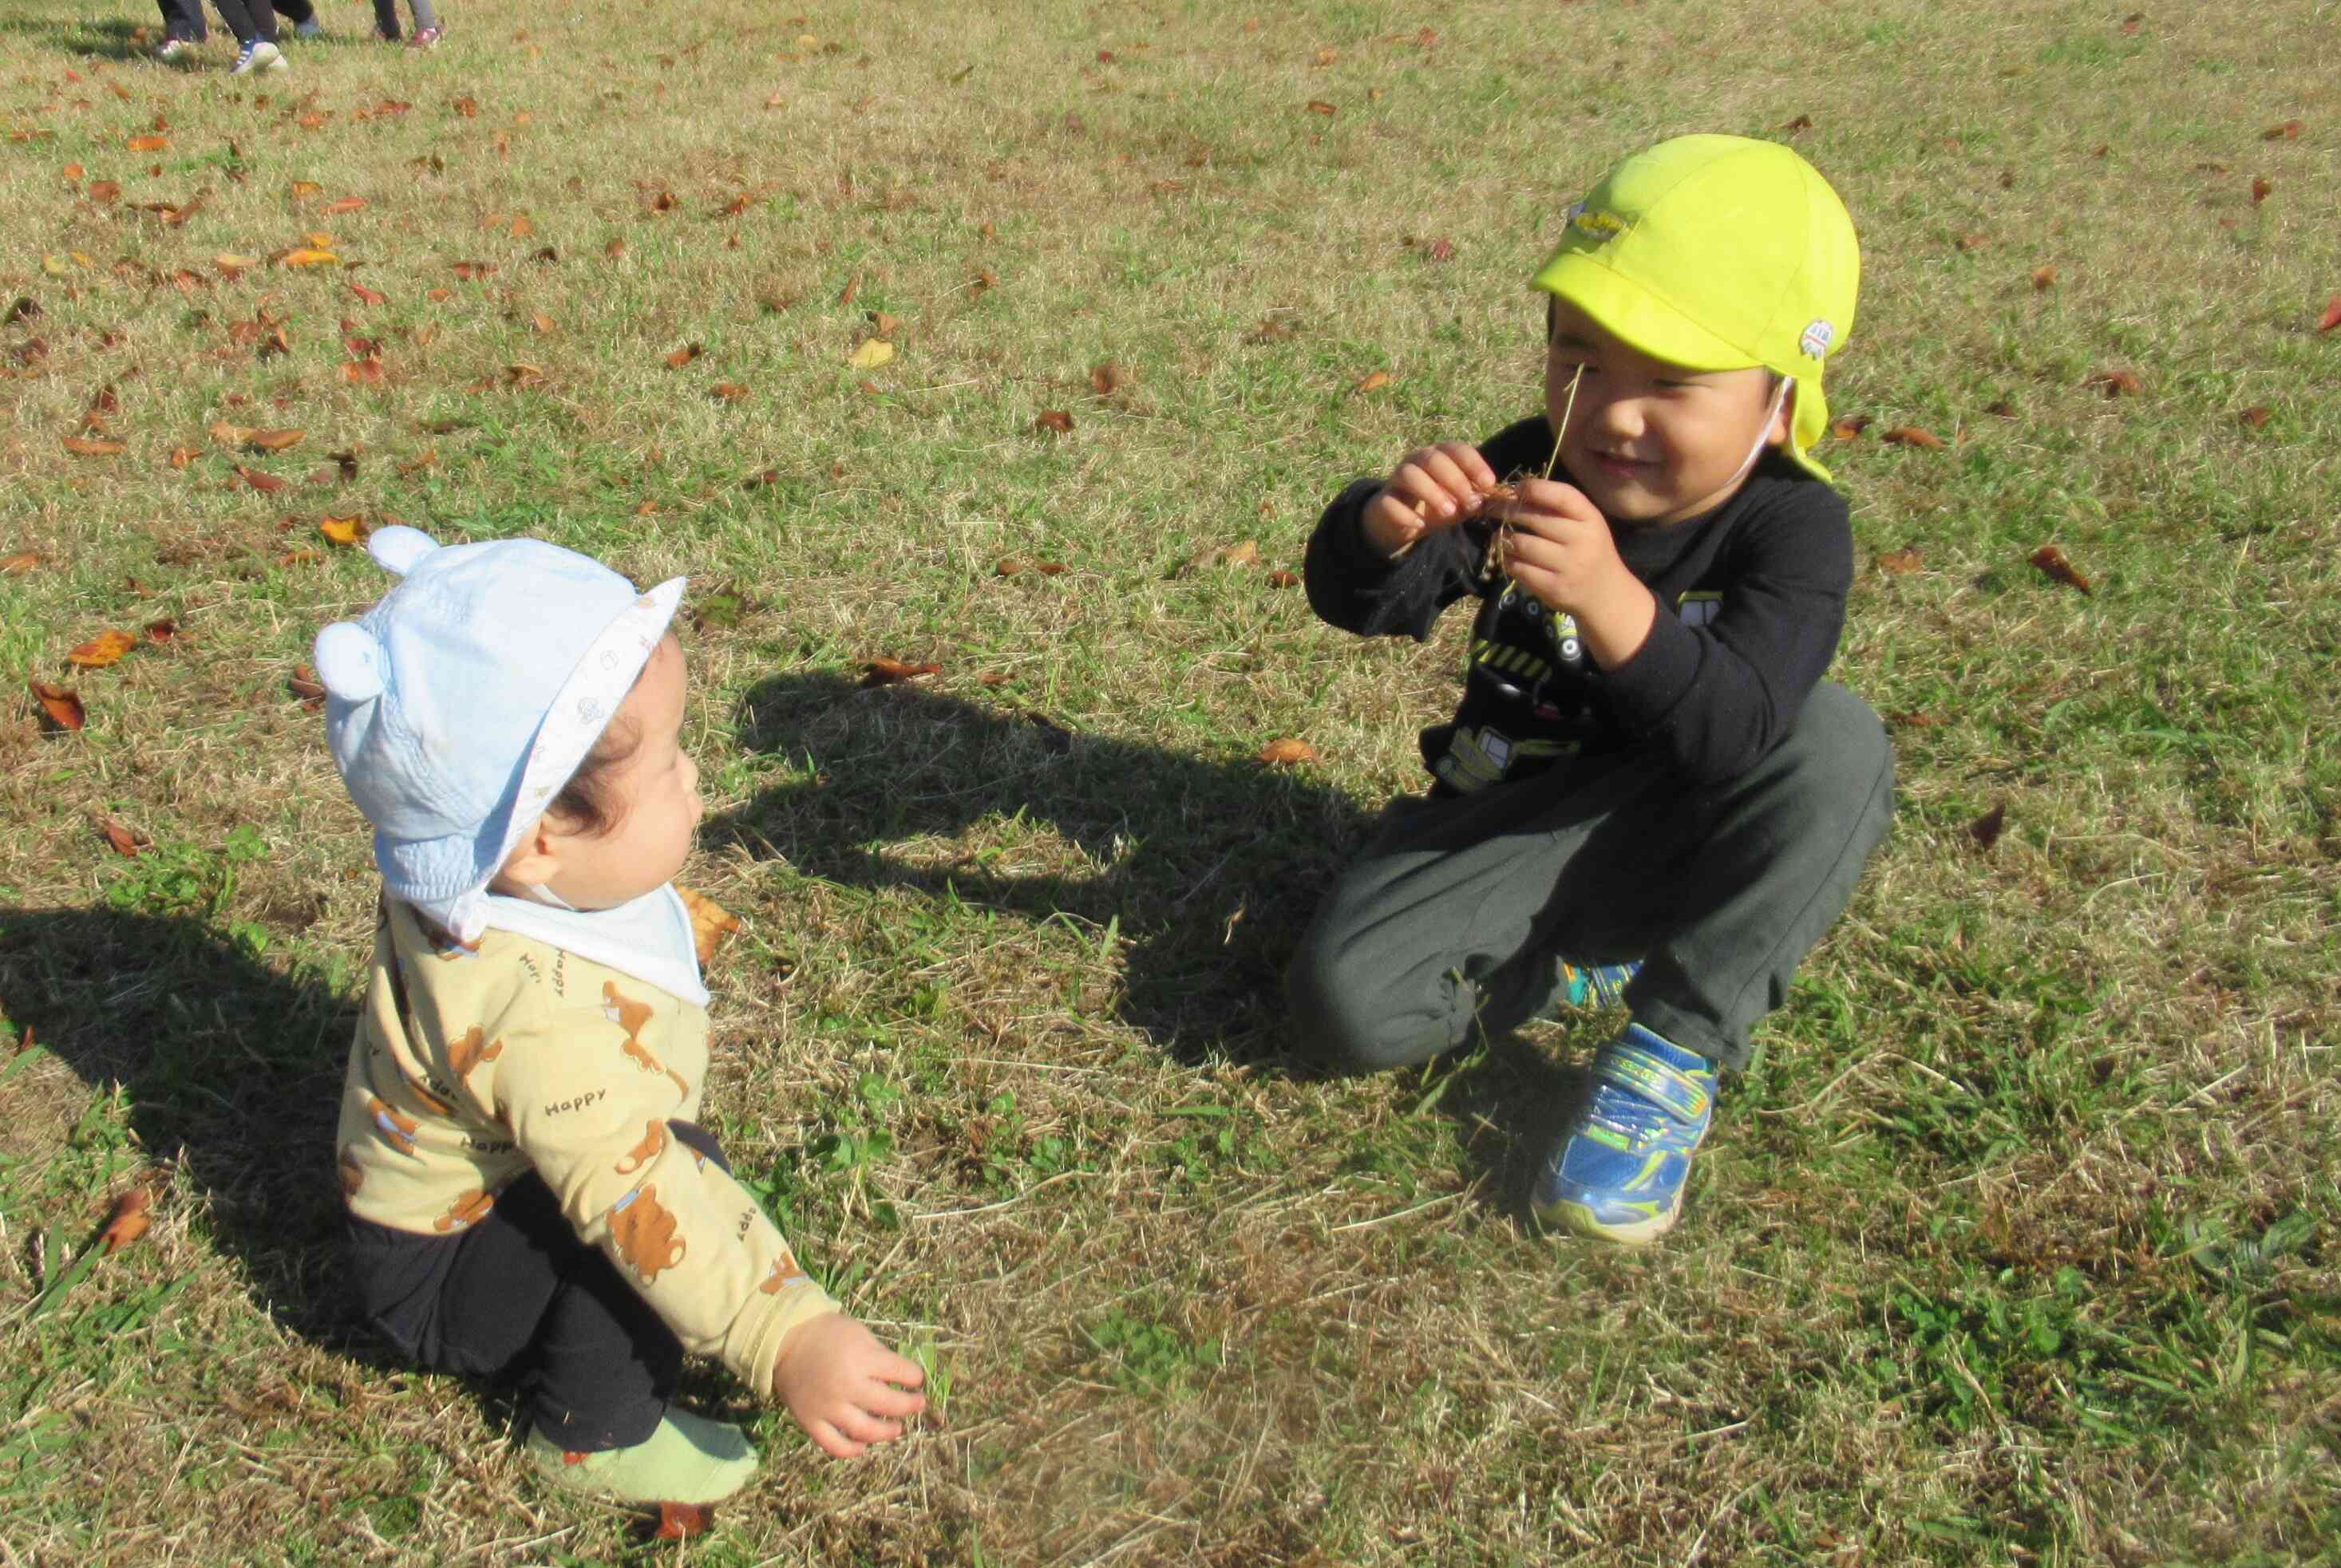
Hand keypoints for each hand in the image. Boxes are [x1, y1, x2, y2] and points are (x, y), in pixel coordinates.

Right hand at [771, 1312, 927, 1457]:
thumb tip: (902, 1378)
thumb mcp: (860, 1334)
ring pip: (865, 1430)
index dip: (914, 1377)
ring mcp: (828, 1407)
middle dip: (910, 1405)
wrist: (786, 1339)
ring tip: (897, 1429)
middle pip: (889, 1404)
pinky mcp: (811, 1421)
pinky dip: (851, 1450)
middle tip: (918, 1404)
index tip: (917, 1379)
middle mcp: (847, 1386)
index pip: (901, 1372)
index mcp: (862, 1359)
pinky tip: (863, 1446)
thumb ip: (880, 1356)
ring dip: (887, 1433)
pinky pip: (834, 1445)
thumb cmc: (828, 1333)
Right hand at [1360, 442, 1499, 557]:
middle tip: (1469, 502)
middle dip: (1455, 479)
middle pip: (1433, 459)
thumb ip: (1477, 497)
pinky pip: (1389, 502)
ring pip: (1409, 474)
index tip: (1489, 484)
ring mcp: (1396, 479)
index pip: (1456, 449)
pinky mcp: (1382, 501)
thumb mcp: (1460, 503)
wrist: (1401, 523)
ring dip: (1431, 492)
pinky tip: (1419, 526)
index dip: (1473, 464)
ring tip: (1448, 512)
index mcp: (1439, 456)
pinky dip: (1405, 513)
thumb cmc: (1436, 507)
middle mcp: (1416, 461)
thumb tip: (1503, 496)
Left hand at [1494, 478, 1656, 665]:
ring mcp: (1568, 566)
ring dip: (1504, 538)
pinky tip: (1508, 556)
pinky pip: (1519, 568)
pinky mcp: (1553, 588)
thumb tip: (1515, 492)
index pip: (1561, 496)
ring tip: (1500, 536)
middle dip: (1507, 511)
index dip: (1533, 488)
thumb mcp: (1586, 524)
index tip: (1514, 489)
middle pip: (1534, 519)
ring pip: (1522, 544)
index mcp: (1590, 518)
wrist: (1605, 594)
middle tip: (1492, 509)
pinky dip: (1508, 560)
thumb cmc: (1590, 551)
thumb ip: (1559, 507)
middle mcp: (1581, 540)